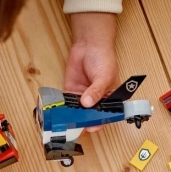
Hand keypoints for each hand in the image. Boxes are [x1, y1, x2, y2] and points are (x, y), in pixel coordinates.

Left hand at [65, 13, 119, 128]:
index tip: (92, 126)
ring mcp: (83, 96)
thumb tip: (87, 103)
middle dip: (84, 121)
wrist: (89, 45)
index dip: (99, 121)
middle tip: (77, 126)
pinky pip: (67, 103)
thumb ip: (96, 91)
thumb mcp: (104, 76)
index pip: (106, 115)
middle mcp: (96, 100)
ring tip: (67, 123)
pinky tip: (60, 113)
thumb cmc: (103, 60)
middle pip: (90, 115)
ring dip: (73, 117)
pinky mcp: (71, 91)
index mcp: (109, 99)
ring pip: (78, 111)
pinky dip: (64, 108)